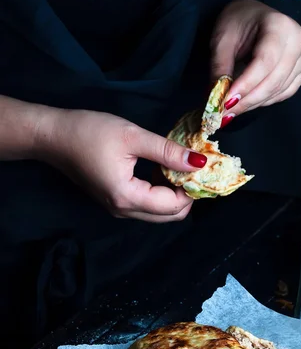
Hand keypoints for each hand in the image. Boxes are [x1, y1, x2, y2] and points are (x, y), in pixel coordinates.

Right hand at [37, 109, 206, 221]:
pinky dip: (160, 193)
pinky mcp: (116, 203)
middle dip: (186, 196)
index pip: (174, 206)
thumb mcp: (132, 136)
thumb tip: (199, 162)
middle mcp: (124, 211)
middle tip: (191, 168)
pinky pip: (147, 206)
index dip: (192, 189)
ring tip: (176, 166)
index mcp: (128, 197)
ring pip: (159, 213)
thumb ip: (168, 152)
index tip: (199, 166)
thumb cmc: (89, 132)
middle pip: (170, 216)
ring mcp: (119, 210)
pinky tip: (161, 171)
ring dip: (174, 195)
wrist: (54, 137)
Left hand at [211, 0, 300, 121]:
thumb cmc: (238, 23)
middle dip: (247, 101)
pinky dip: (264, 101)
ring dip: (253, 104)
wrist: (255, 18)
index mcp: (280, 25)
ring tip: (232, 110)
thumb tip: (217, 98)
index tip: (227, 102)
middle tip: (225, 114)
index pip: (264, 62)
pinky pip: (284, 93)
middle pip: (273, 81)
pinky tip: (248, 103)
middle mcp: (298, 41)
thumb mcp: (223, 39)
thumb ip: (220, 67)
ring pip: (278, 91)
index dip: (246, 85)